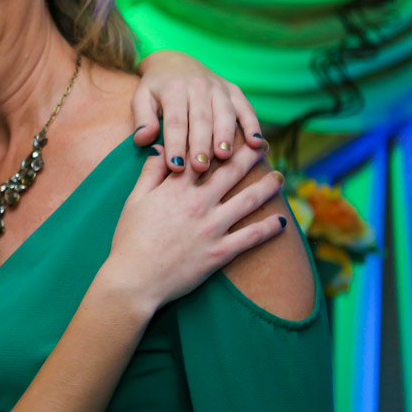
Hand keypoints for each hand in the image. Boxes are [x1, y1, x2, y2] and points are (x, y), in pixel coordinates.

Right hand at [104, 143, 285, 313]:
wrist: (134, 279)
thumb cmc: (130, 240)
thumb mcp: (134, 201)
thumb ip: (150, 172)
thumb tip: (160, 147)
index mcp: (176, 189)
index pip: (203, 156)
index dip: (220, 141)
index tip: (234, 132)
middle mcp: (198, 204)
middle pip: (231, 172)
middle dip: (251, 155)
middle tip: (266, 146)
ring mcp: (211, 228)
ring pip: (248, 200)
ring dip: (268, 187)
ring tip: (279, 177)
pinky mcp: (220, 252)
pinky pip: (251, 237)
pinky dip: (269, 228)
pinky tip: (282, 221)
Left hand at [132, 50, 263, 172]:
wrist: (175, 62)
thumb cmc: (156, 89)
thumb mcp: (141, 99)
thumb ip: (142, 119)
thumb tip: (143, 140)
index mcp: (173, 89)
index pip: (175, 120)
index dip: (175, 144)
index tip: (175, 166)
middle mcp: (198, 86)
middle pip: (201, 118)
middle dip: (201, 144)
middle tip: (200, 167)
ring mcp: (219, 87)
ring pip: (224, 113)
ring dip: (225, 135)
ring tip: (224, 156)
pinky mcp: (234, 91)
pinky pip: (246, 108)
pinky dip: (253, 125)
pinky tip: (257, 144)